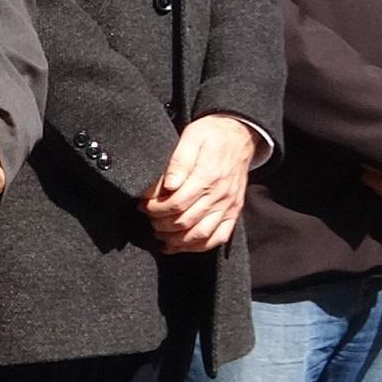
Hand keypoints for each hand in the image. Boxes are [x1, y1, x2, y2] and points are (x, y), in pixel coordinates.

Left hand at [143, 115, 257, 254]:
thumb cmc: (212, 134)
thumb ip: (179, 161)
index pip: (176, 203)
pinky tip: (180, 246)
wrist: (240, 134)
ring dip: (176, 240)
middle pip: (185, 222)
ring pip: (200, 235)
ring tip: (159, 234)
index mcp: (207, 176)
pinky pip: (218, 237)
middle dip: (160, 224)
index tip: (141, 205)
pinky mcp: (233, 211)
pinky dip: (198, 247)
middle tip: (147, 218)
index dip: (155, 208)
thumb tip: (168, 184)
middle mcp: (219, 195)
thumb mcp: (192, 136)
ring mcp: (228, 206)